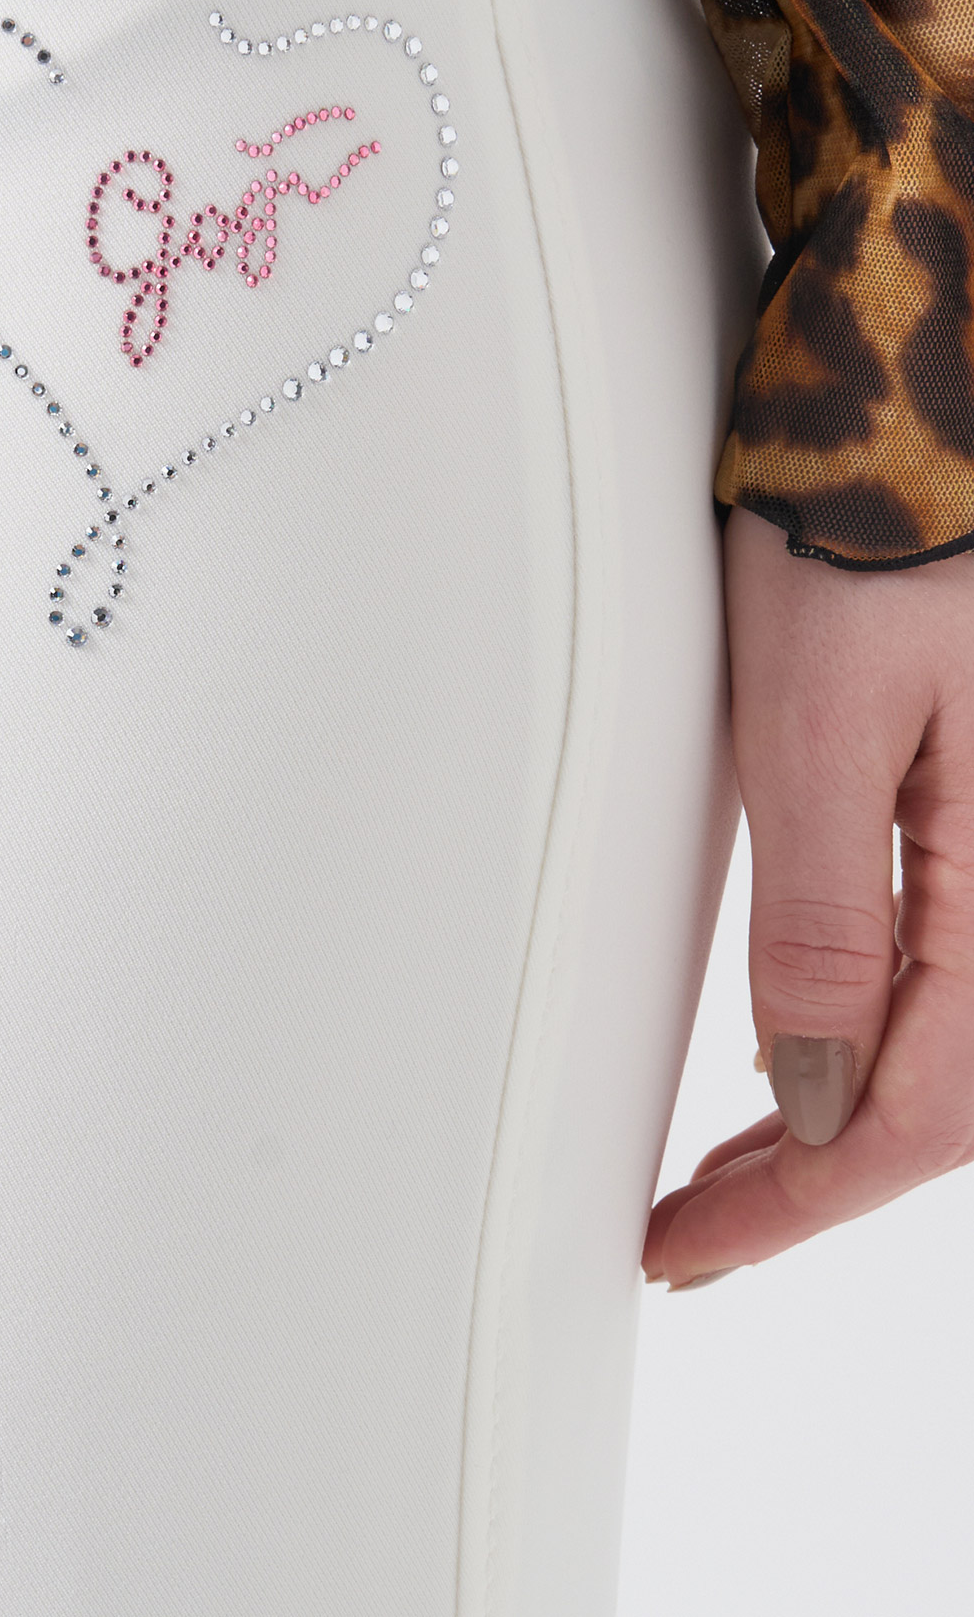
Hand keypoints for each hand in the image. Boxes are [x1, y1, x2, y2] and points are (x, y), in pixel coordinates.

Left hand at [643, 503, 973, 1289]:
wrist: (913, 390)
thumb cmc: (870, 517)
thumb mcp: (816, 716)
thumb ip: (826, 918)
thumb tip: (815, 1097)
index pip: (918, 1110)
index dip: (799, 1203)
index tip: (690, 1247)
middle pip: (947, 1095)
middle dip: (815, 1182)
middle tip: (689, 1230)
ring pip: (953, 1038)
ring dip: (843, 1117)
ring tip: (730, 1168)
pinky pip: (952, 961)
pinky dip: (877, 1031)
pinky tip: (810, 1052)